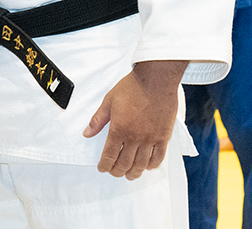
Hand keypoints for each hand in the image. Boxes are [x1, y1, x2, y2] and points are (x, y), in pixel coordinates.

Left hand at [83, 59, 185, 179]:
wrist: (156, 78)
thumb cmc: (133, 86)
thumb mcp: (109, 100)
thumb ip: (98, 119)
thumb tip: (87, 133)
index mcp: (119, 129)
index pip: (109, 156)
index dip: (104, 166)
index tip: (103, 168)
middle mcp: (134, 137)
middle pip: (124, 164)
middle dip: (117, 172)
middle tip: (115, 172)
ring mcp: (150, 137)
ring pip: (141, 164)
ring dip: (134, 173)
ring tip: (130, 174)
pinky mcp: (163, 135)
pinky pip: (158, 157)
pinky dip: (152, 165)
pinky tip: (148, 165)